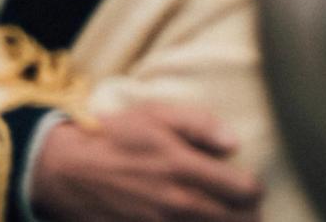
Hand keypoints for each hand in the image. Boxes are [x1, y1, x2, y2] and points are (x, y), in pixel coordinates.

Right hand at [33, 108, 260, 221]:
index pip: (244, 190)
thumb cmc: (116, 138)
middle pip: (236, 221)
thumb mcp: (156, 115)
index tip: (252, 188)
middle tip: (251, 212)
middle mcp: (179, 204)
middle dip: (250, 217)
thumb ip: (199, 124)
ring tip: (231, 220)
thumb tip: (234, 142)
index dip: (255, 190)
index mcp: (185, 167)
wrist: (70, 173)